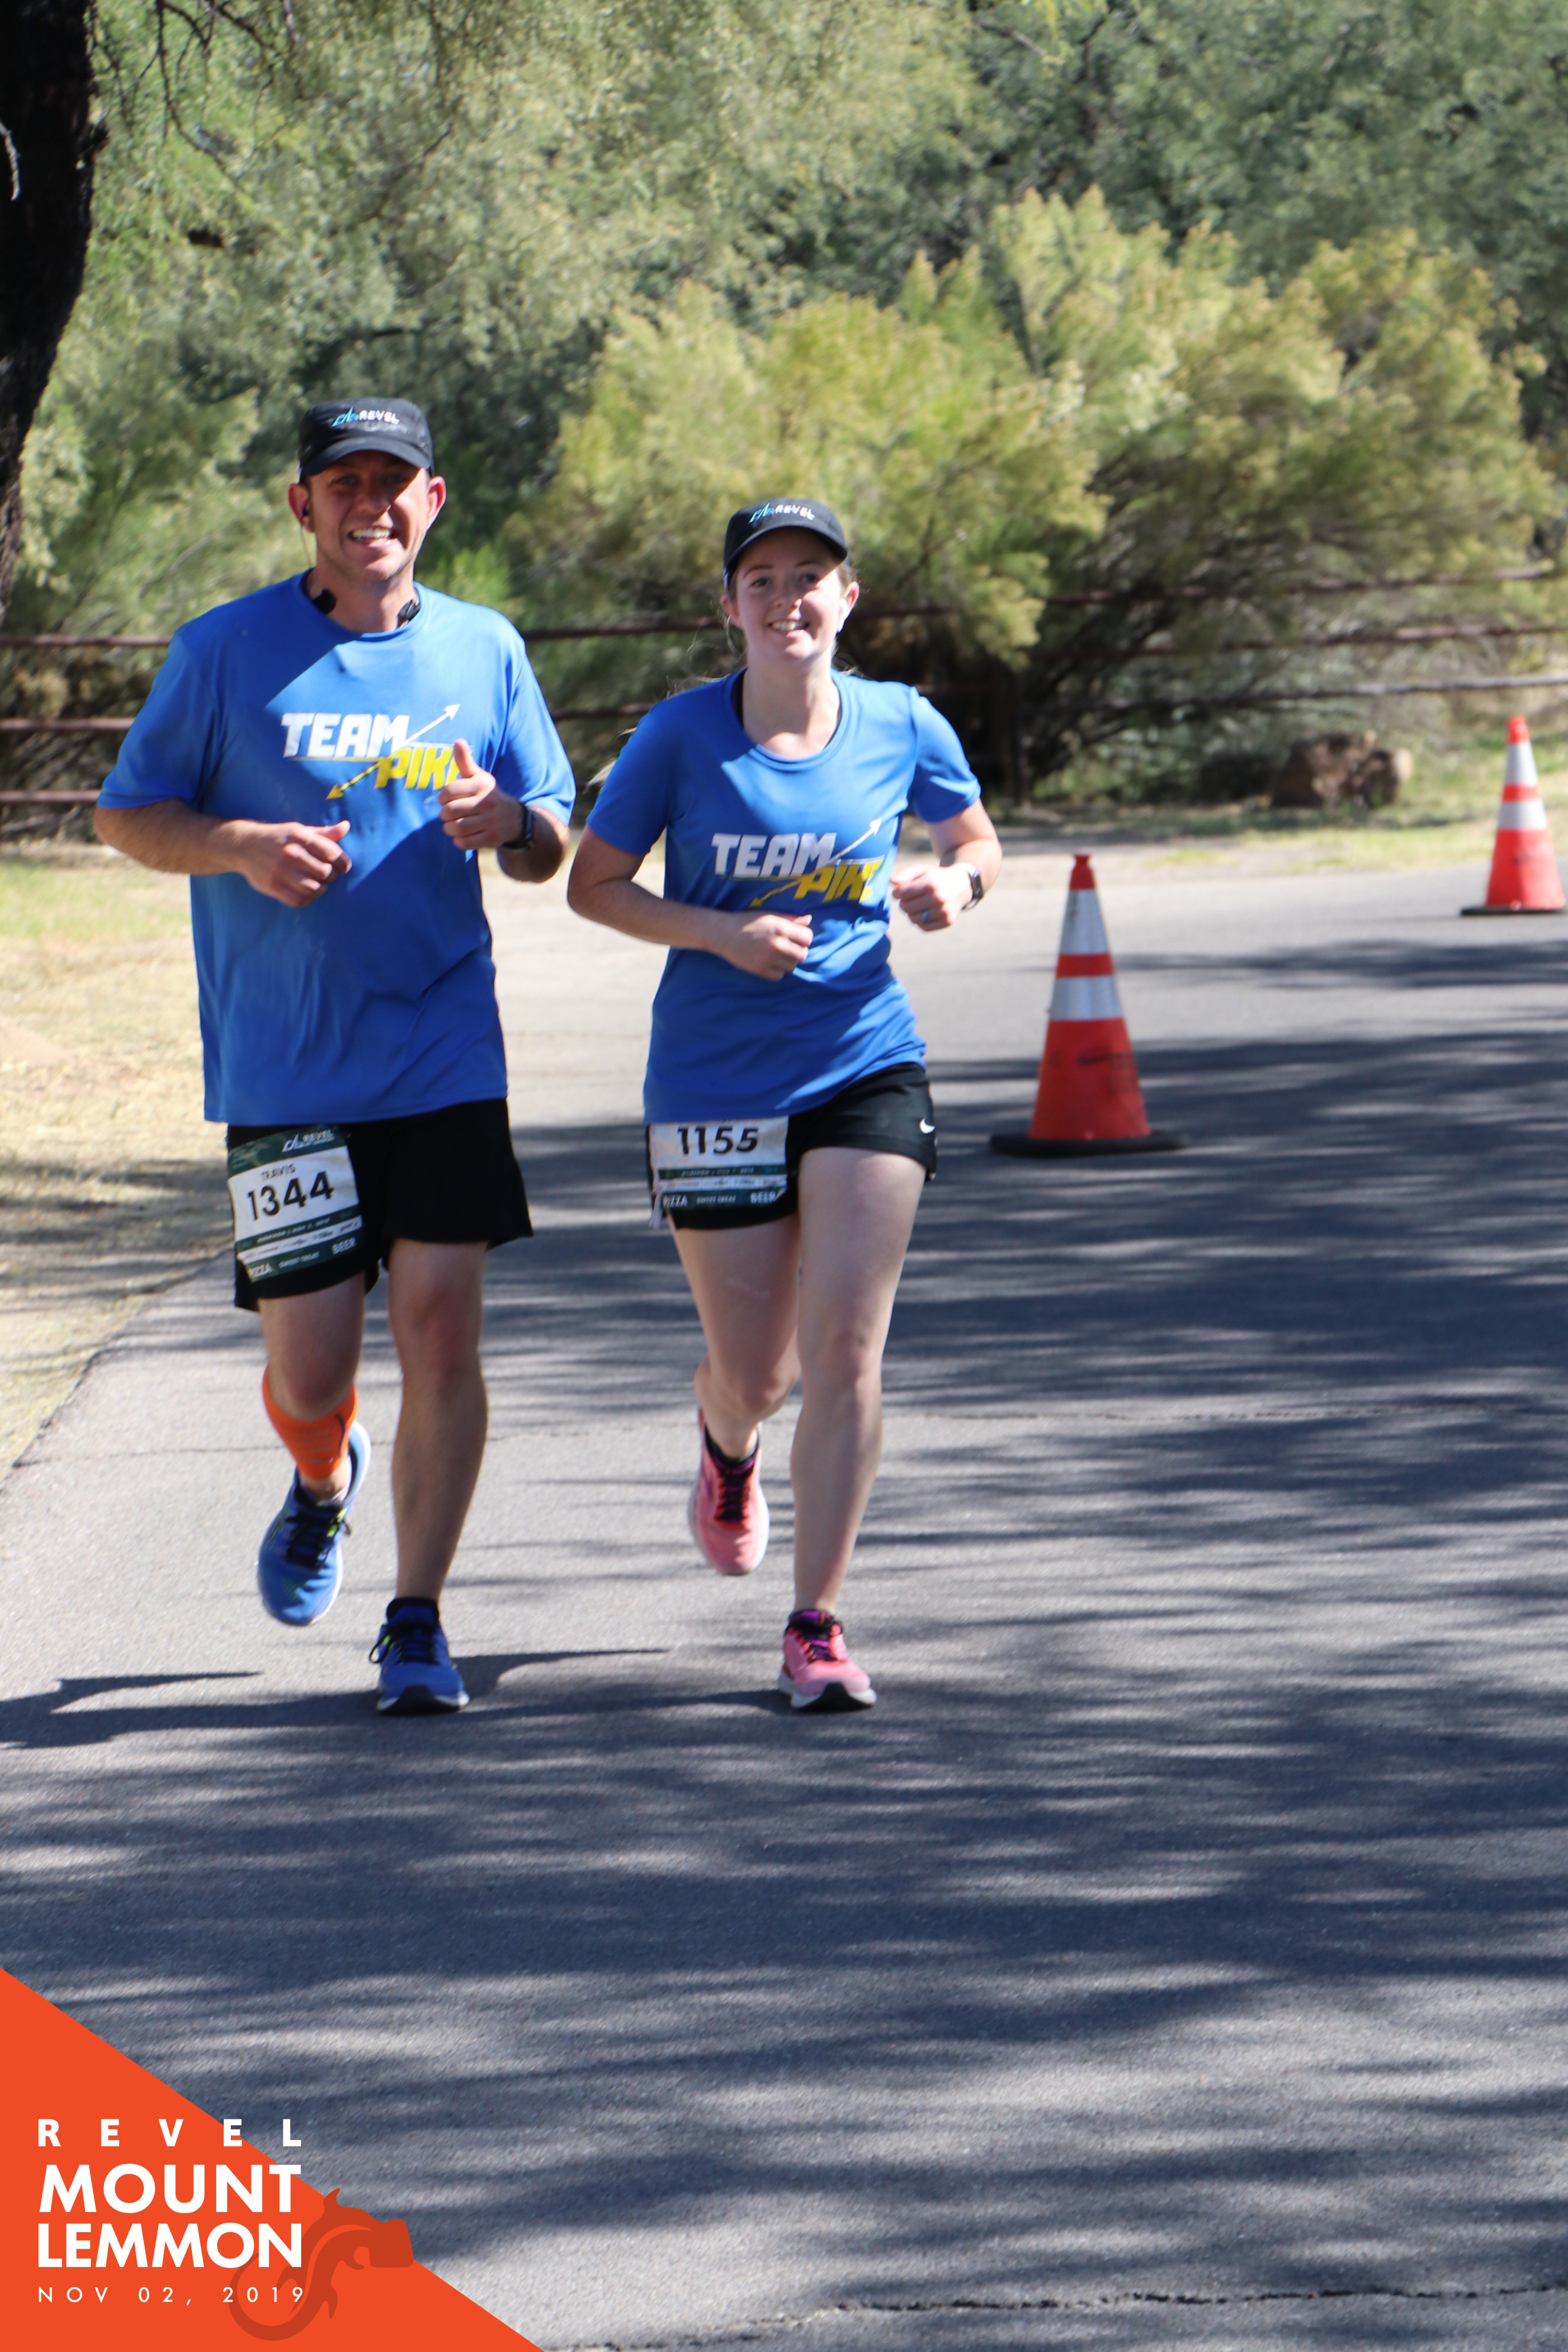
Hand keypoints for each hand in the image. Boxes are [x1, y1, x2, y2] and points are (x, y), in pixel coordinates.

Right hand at [236, 819, 351, 907]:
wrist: (244, 846)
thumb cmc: (278, 838)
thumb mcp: (299, 830)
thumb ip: (323, 833)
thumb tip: (346, 826)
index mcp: (299, 837)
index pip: (331, 853)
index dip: (342, 862)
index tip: (343, 866)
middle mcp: (290, 853)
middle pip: (325, 873)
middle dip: (331, 876)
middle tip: (328, 875)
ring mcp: (280, 871)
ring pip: (313, 888)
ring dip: (321, 889)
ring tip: (319, 884)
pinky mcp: (272, 886)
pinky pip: (298, 900)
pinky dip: (307, 899)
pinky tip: (306, 892)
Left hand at [438, 738, 518, 850]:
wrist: (515, 819)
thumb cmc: (488, 795)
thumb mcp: (479, 776)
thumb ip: (465, 761)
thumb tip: (458, 741)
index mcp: (481, 785)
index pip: (449, 791)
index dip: (442, 797)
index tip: (445, 799)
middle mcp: (487, 802)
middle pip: (450, 811)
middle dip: (444, 814)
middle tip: (447, 814)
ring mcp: (490, 822)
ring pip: (456, 828)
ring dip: (449, 829)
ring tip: (452, 825)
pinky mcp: (491, 838)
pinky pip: (465, 843)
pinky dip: (459, 841)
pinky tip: (462, 835)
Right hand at [720, 910, 814, 979]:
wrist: (724, 934)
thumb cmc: (748, 922)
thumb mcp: (769, 916)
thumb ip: (790, 919)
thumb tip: (809, 919)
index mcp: (780, 928)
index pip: (807, 938)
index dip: (804, 938)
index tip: (796, 938)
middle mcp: (777, 944)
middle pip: (802, 954)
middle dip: (798, 951)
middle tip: (788, 948)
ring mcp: (769, 959)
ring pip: (792, 966)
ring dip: (788, 961)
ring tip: (778, 955)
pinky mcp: (760, 970)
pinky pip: (779, 976)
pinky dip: (777, 971)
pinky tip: (770, 962)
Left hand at [891, 865, 969, 931]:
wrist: (960, 885)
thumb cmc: (935, 877)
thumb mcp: (922, 871)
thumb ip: (905, 874)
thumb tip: (891, 880)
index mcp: (931, 883)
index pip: (903, 893)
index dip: (897, 893)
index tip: (898, 892)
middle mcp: (939, 898)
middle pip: (906, 907)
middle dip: (903, 903)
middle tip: (908, 899)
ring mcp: (944, 911)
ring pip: (913, 919)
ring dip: (911, 913)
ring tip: (917, 905)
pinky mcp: (947, 921)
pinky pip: (924, 927)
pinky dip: (921, 921)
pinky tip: (925, 912)